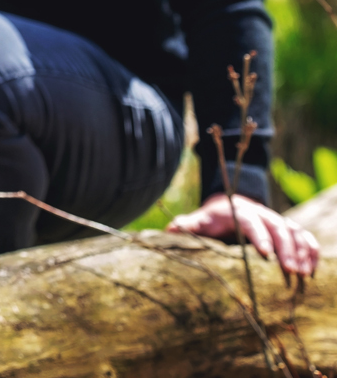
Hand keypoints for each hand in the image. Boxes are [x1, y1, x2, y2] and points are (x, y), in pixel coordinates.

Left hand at [168, 193, 321, 279]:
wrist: (228, 205)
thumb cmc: (212, 219)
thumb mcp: (199, 220)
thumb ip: (188, 226)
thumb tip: (168, 230)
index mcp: (239, 211)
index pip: (250, 221)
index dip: (259, 236)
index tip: (266, 254)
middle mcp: (262, 213)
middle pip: (278, 227)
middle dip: (286, 249)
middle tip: (291, 271)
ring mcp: (277, 220)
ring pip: (295, 232)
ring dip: (302, 251)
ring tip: (304, 275)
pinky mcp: (288, 229)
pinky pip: (305, 237)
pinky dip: (311, 251)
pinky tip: (312, 270)